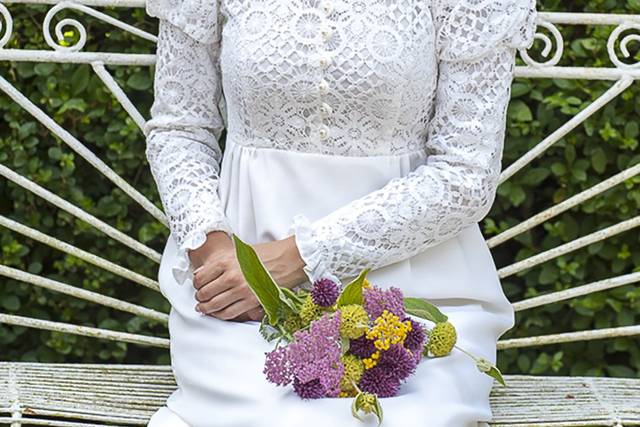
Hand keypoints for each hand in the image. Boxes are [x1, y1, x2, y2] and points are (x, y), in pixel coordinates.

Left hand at [189, 231, 306, 321]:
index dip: (196, 284)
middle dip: (199, 297)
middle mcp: (231, 276)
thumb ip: (219, 262)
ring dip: (206, 308)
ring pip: (214, 306)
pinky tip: (218, 313)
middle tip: (199, 298)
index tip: (198, 286)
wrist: (288, 259)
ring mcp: (241, 290)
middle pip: (204, 293)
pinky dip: (219, 315)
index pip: (199, 278)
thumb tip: (200, 274)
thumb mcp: (238, 252)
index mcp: (225, 261)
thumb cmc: (265, 254)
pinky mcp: (251, 301)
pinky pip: (229, 313)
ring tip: (204, 308)